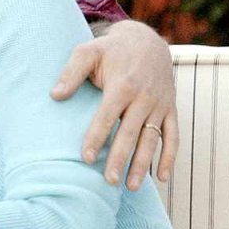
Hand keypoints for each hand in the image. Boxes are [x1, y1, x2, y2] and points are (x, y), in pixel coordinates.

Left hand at [50, 20, 177, 189]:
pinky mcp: (171, 109)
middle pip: (130, 133)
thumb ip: (71, 72)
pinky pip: (173, 136)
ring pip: (152, 139)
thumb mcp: (88, 51)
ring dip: (143, 164)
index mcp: (123, 85)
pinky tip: (160, 178)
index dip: (97, 137)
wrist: (147, 41)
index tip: (87, 158)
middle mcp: (144, 97)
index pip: (107, 116)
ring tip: (129, 187)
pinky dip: (169, 157)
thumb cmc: (111, 50)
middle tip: (109, 182)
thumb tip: (54, 95)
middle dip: (120, 158)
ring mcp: (160, 105)